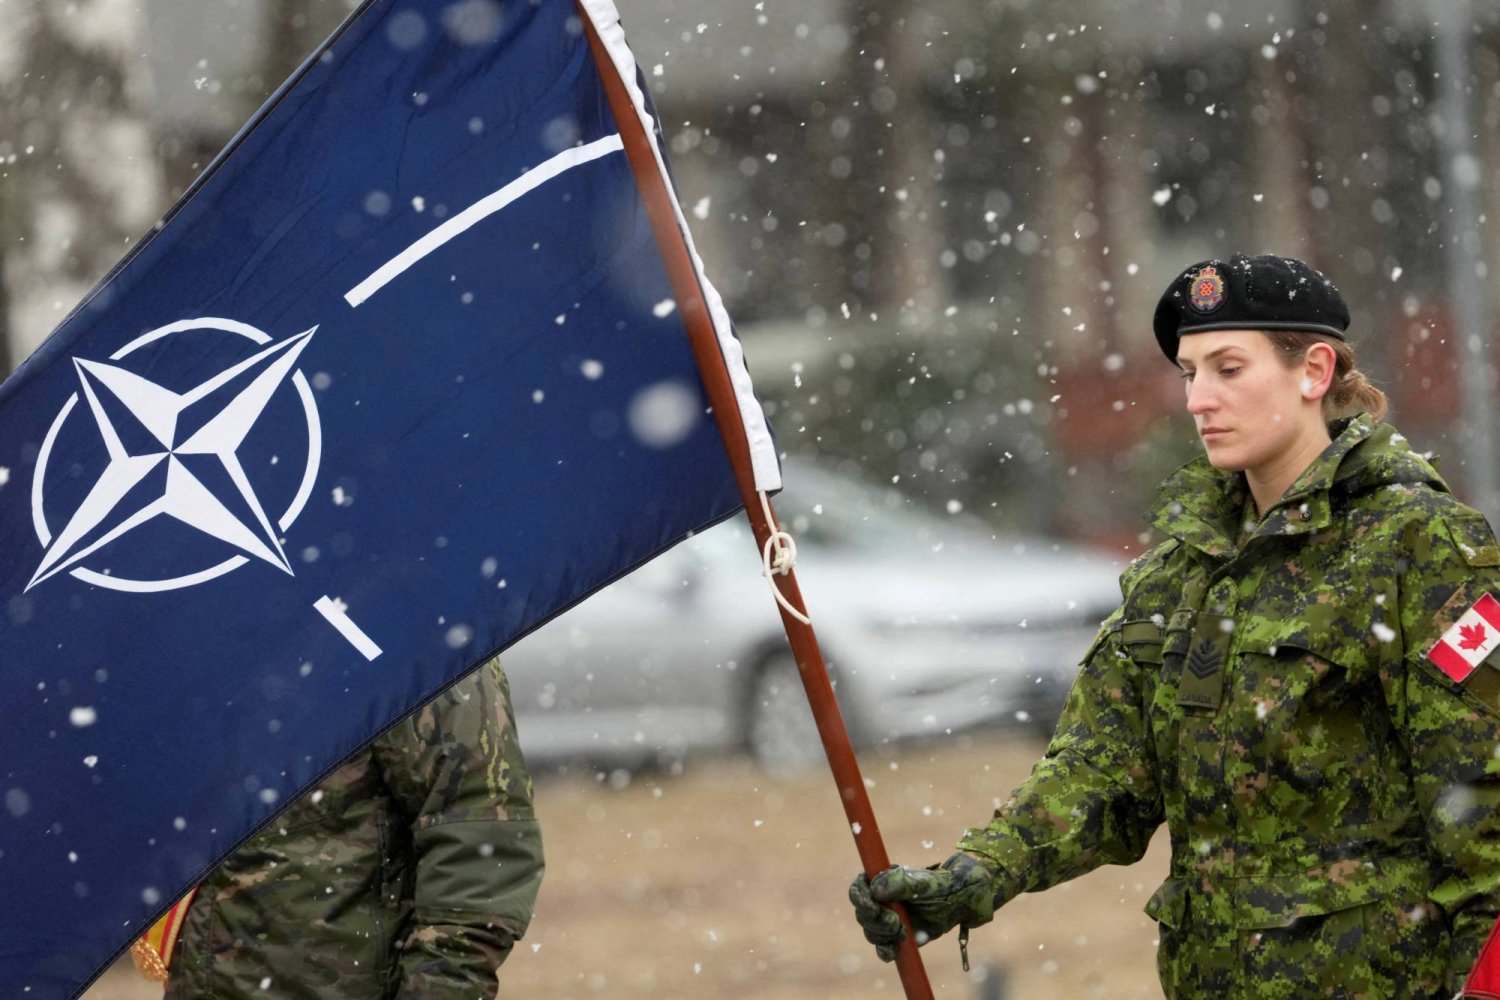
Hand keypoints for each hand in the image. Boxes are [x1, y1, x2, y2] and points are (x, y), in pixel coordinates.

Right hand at [847, 852, 999, 961]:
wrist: (966, 901)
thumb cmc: (946, 885)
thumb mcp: (925, 882)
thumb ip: (901, 883)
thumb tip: (874, 890)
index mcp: (884, 880)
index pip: (859, 888)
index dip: (860, 898)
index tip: (874, 907)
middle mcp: (884, 899)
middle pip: (862, 913)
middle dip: (875, 921)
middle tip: (897, 923)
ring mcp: (891, 918)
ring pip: (871, 931)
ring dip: (882, 935)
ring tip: (903, 932)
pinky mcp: (900, 936)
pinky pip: (883, 947)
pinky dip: (885, 951)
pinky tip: (894, 951)